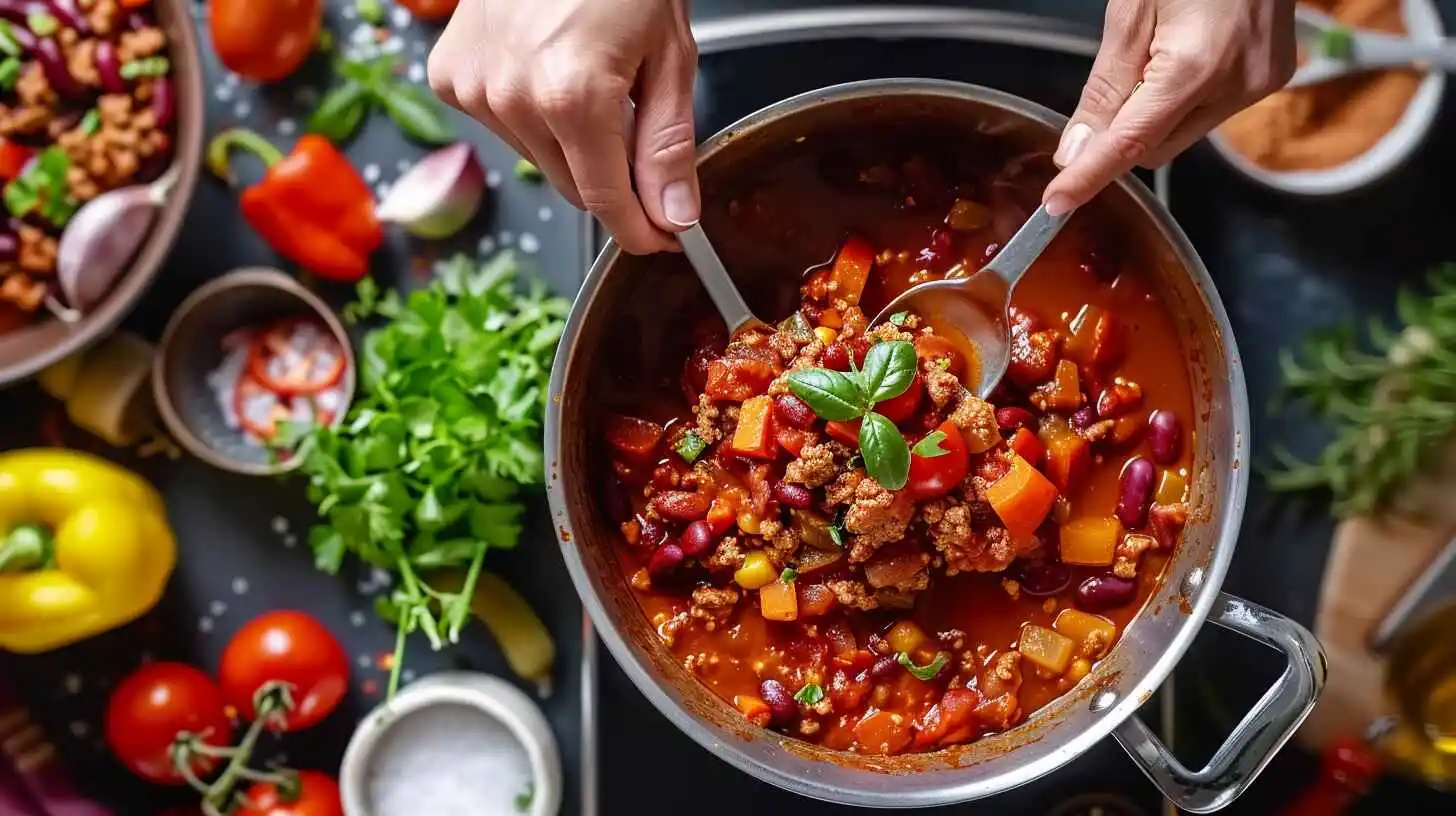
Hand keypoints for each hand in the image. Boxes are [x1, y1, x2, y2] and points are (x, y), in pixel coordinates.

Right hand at [429, 0, 698, 253]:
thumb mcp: (669, 55)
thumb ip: (668, 144)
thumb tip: (673, 214)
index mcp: (573, 97)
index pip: (606, 203)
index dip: (641, 229)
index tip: (663, 238)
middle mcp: (513, 100)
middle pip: (574, 186)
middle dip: (613, 175)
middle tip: (637, 123)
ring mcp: (474, 88)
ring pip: (540, 158)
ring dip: (571, 140)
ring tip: (589, 75)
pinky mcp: (449, 76)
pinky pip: (503, 125)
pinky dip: (531, 112)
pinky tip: (547, 65)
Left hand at [1043, 0, 1295, 213]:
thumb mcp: (1131, 10)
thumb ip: (1105, 86)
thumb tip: (1077, 149)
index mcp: (1198, 65)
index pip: (1131, 143)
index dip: (1089, 176)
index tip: (1056, 202)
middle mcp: (1238, 83)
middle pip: (1156, 147)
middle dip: (1123, 134)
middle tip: (1111, 90)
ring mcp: (1260, 83)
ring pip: (1183, 132)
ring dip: (1156, 112)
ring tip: (1160, 50)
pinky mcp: (1272, 77)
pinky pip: (1211, 110)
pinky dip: (1184, 98)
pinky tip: (1185, 53)